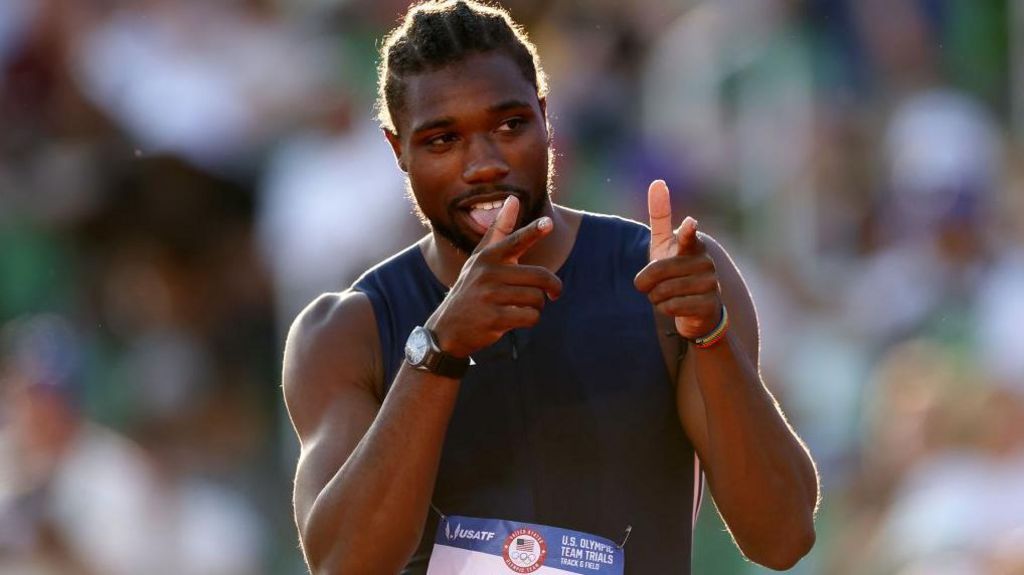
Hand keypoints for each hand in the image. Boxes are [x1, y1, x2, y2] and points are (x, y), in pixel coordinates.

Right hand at [426, 197, 561, 357]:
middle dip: (551, 288)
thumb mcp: (481, 257)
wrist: (448, 327)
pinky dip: (529, 320)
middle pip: (540, 277)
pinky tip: (515, 320)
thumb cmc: (472, 288)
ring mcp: (489, 296)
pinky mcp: (493, 318)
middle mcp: (487, 272)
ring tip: (520, 307)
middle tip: (553, 294)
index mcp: (488, 256)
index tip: (548, 223)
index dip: (533, 231)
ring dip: (536, 306)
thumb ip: (500, 229)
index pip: (515, 241)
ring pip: (537, 298)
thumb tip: (513, 198)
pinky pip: (530, 317)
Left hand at [634, 180, 721, 338]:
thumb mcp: (664, 243)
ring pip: (663, 291)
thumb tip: (657, 182)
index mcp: (692, 245)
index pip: (687, 236)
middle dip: (646, 283)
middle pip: (657, 271)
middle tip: (652, 285)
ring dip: (655, 298)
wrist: (695, 307)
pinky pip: (672, 307)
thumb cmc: (675, 269)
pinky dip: (665, 309)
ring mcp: (711, 283)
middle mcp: (705, 262)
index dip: (686, 231)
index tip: (689, 223)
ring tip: (666, 296)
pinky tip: (675, 308)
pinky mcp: (710, 305)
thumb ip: (660, 215)